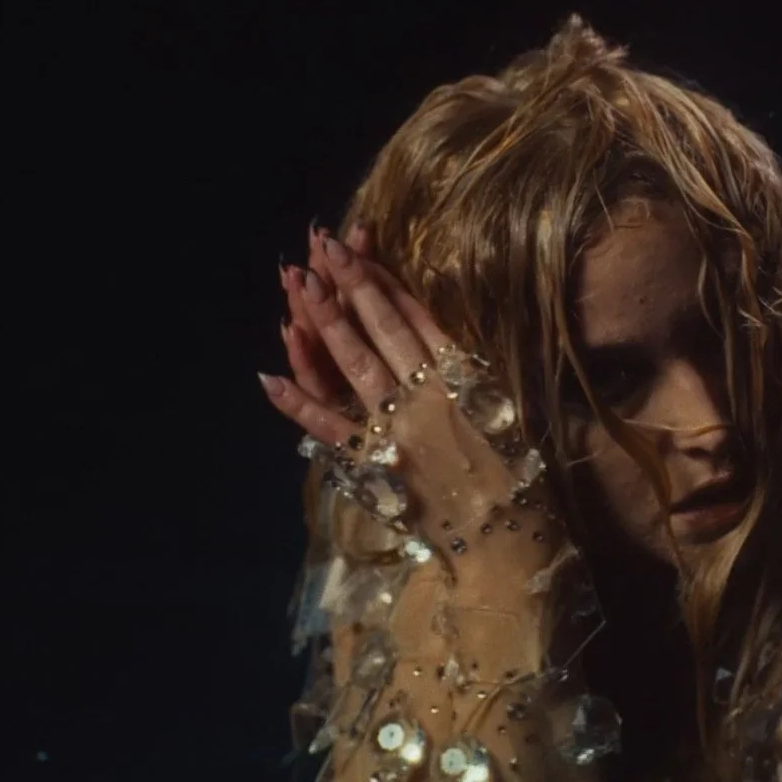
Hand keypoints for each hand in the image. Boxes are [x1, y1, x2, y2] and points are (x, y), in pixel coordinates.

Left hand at [261, 230, 538, 532]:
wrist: (506, 539)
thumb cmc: (515, 475)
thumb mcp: (506, 412)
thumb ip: (474, 375)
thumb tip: (442, 339)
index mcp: (462, 380)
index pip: (417, 318)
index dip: (386, 280)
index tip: (361, 248)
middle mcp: (424, 395)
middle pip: (380, 329)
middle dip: (351, 284)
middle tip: (324, 243)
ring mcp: (393, 428)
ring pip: (352, 364)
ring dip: (324, 322)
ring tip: (301, 284)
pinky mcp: (372, 464)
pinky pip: (326, 427)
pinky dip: (295, 402)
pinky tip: (266, 376)